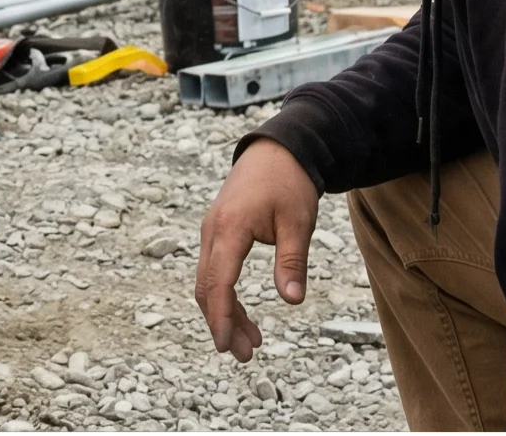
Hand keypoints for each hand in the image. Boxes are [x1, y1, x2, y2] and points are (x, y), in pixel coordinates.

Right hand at [193, 138, 319, 361]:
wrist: (278, 150)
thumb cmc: (290, 183)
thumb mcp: (298, 223)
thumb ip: (292, 262)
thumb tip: (291, 300)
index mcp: (230, 228)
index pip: (218, 282)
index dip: (221, 317)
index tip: (225, 345)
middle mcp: (213, 230)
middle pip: (207, 287)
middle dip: (222, 323)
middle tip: (243, 355)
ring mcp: (212, 230)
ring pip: (208, 281)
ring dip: (224, 313)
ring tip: (250, 342)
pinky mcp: (218, 231)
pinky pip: (214, 270)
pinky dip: (225, 295)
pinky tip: (243, 314)